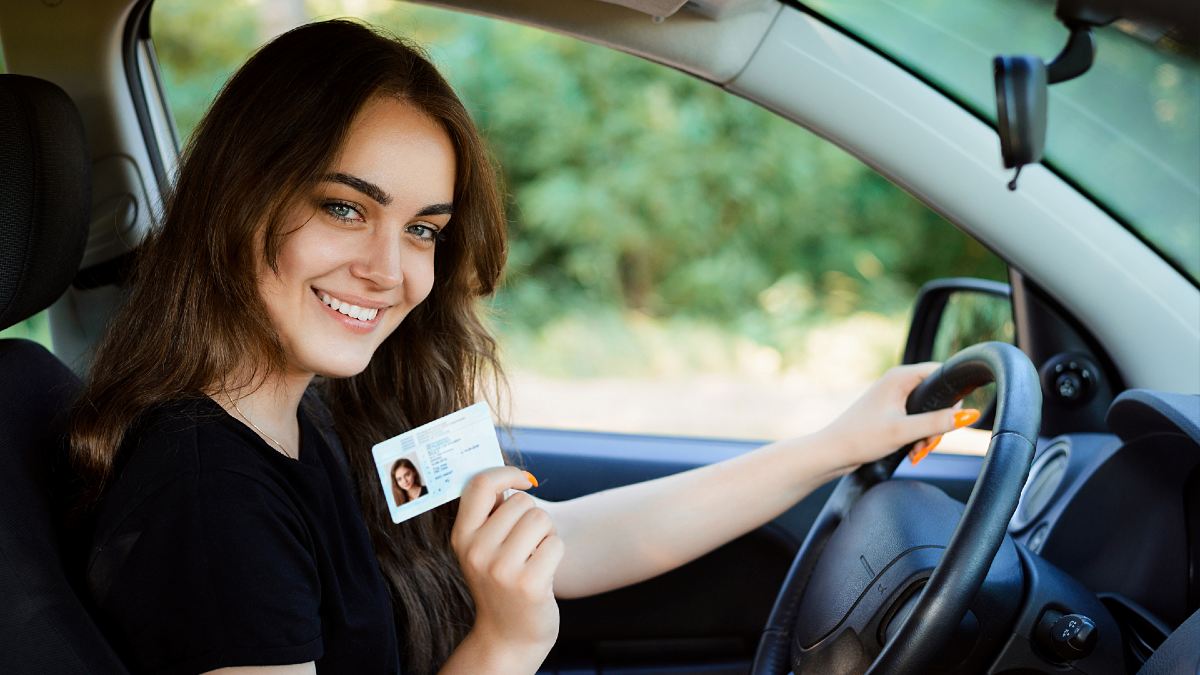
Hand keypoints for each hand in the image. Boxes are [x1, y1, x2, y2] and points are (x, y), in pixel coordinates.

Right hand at [450, 466, 562, 660]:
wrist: (509, 635)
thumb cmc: (502, 580)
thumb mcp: (483, 547)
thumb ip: (489, 512)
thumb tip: (510, 473)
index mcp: (461, 536)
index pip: (480, 484)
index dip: (506, 473)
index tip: (523, 480)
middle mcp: (476, 552)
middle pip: (522, 501)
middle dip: (532, 517)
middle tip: (526, 545)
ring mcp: (501, 570)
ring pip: (541, 519)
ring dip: (546, 534)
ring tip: (534, 557)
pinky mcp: (529, 584)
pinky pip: (556, 543)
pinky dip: (555, 553)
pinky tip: (543, 572)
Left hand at [821, 362, 977, 468]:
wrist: (833, 452)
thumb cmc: (861, 438)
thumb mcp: (904, 431)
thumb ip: (937, 423)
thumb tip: (969, 415)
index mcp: (900, 377)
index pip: (941, 373)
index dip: (952, 396)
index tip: (951, 419)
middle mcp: (897, 382)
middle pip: (936, 396)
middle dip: (939, 422)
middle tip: (929, 442)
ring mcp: (893, 396)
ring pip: (927, 411)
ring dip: (929, 433)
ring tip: (918, 450)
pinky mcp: (890, 411)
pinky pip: (916, 419)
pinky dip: (918, 435)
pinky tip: (913, 450)